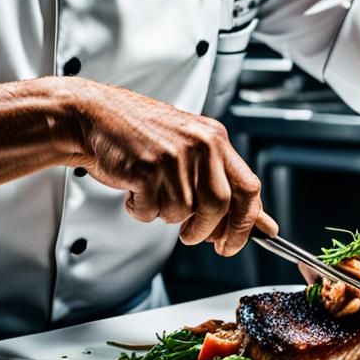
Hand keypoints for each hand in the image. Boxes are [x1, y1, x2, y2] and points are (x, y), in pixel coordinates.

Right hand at [65, 78, 277, 254]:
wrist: (97, 117)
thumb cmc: (142, 136)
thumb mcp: (192, 151)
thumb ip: (225, 184)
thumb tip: (262, 222)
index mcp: (215, 139)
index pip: (250, 188)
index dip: (246, 223)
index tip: (234, 242)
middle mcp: (200, 144)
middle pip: (220, 206)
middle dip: (205, 231)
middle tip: (191, 236)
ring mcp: (174, 156)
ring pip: (183, 213)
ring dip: (164, 214)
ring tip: (151, 192)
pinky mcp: (146, 168)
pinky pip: (151, 211)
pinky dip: (140, 209)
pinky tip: (134, 189)